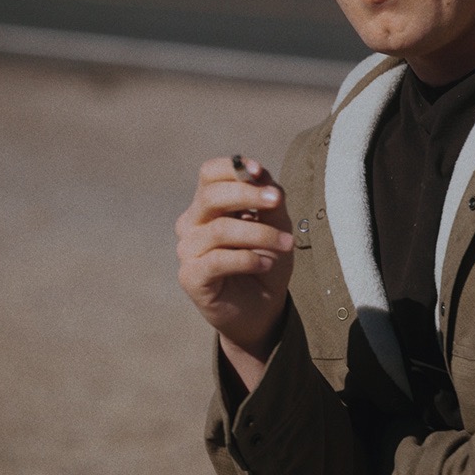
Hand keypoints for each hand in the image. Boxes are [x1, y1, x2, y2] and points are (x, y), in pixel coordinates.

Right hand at [176, 157, 293, 384]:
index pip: (209, 173)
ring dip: (259, 233)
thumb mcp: (276, 223)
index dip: (232, 167)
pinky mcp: (191, 276)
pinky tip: (266, 263)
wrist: (262, 307)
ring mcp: (187, 250)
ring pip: (220, 229)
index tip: (260, 171)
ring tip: (286, 244)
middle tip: (277, 202)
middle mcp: (192, 223)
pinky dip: (248, 259)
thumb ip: (268, 196)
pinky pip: (218, 260)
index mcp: (208, 204)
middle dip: (248, 195)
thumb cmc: (266, 259)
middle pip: (211, 195)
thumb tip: (259, 172)